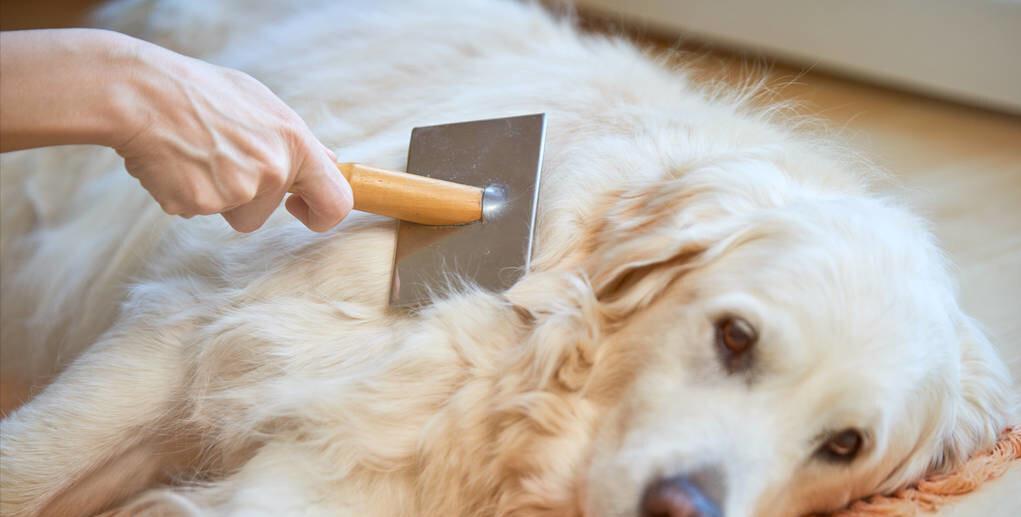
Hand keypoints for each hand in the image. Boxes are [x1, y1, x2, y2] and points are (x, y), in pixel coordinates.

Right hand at [114, 42, 351, 231]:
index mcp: (295, 143)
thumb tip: (328, 161)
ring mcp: (237, 190)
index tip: (300, 209)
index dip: (321, 214)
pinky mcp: (201, 204)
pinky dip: (184, 192)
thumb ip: (296, 139)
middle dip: (246, 196)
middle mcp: (273, 171)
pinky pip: (197, 210)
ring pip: (231, 213)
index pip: (336, 201)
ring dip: (215, 195)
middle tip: (218, 157)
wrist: (142, 92)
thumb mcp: (262, 103)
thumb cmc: (202, 92)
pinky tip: (173, 161)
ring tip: (195, 154)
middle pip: (265, 212)